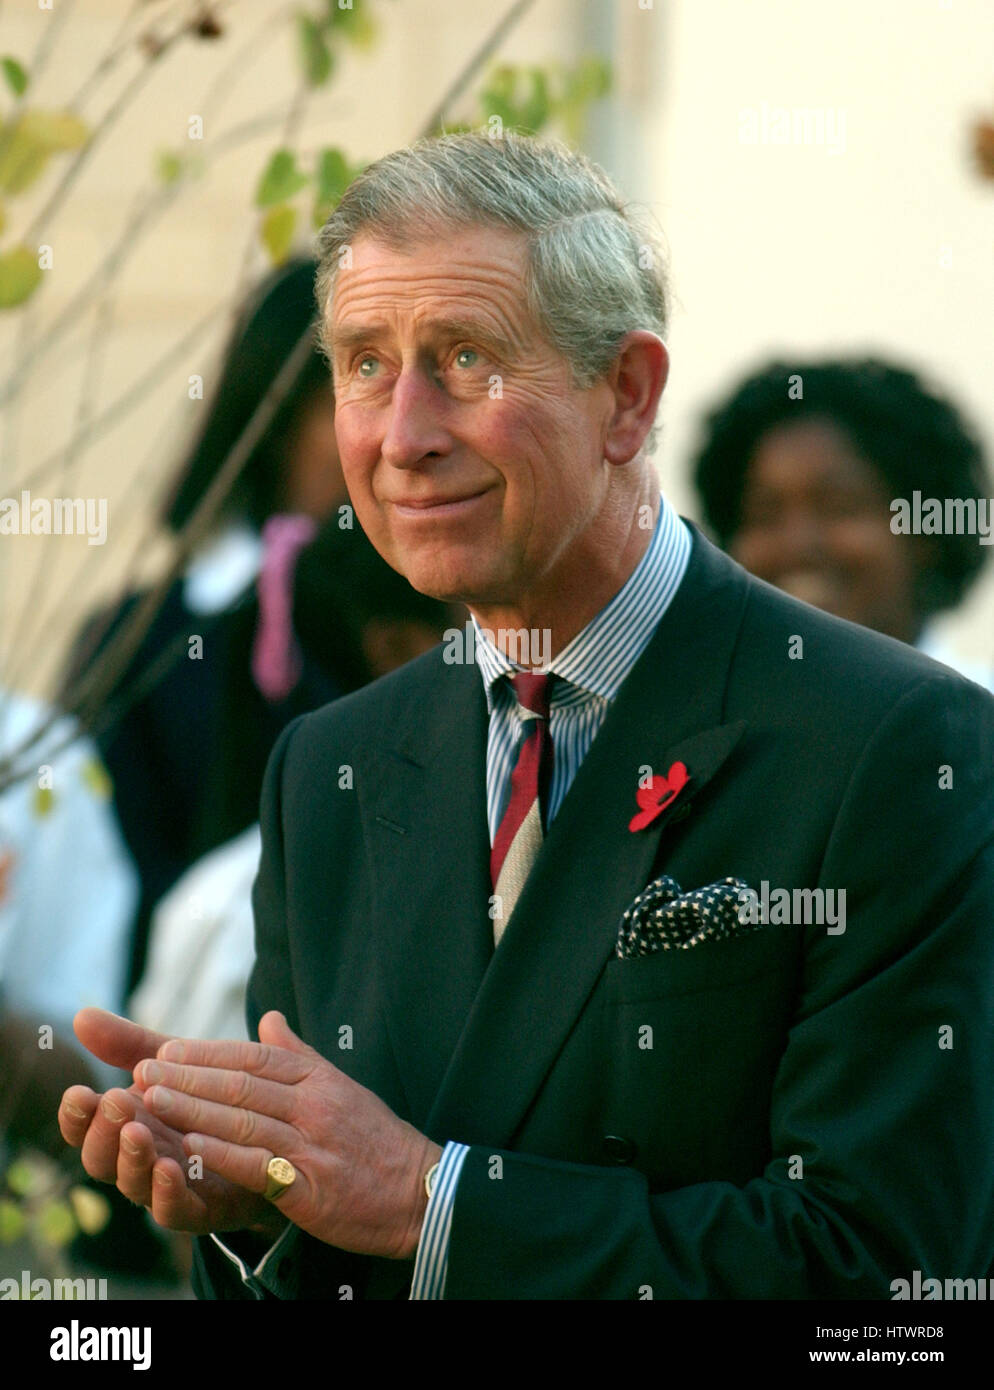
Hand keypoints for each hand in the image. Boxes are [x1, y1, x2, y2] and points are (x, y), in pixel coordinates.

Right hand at [58, 1009, 281, 1237]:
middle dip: (103, 1131)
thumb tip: (81, 1014)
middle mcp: (140, 1160)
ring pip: (134, 1184)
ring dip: (132, 1158)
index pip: (87, 1127)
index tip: (77, 1091)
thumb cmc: (213, 1100)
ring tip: (136, 1131)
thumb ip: (131, 1044)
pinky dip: (167, 1192)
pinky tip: (169, 1168)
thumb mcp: (176, 1064)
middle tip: (114, 1100)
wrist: (275, 1139)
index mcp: (128, 1124)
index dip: (76, 1115)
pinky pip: (176, 1211)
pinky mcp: (202, 1210)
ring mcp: (167, 1188)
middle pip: (101, 1158)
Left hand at [133, 1010, 442, 1259]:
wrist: (418, 1191)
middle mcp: (314, 1106)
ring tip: (151, 1100)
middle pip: (242, 1084)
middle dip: (187, 1075)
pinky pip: (256, 1165)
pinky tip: (186, 1147)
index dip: (209, 1052)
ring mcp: (311, 1145)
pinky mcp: (309, 1186)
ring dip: (192, 1108)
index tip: (168, 1048)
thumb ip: (300, 1054)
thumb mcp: (342, 1087)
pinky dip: (219, 1154)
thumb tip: (269, 1017)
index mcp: (319, 1080)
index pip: (256, 1057)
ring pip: (243, 1120)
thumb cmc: (376, 1140)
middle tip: (144, 1070)